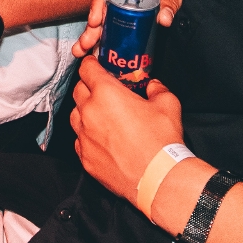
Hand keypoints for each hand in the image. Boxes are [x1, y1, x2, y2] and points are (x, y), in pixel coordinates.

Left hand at [70, 55, 185, 207]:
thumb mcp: (168, 104)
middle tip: (104, 91)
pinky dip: (87, 135)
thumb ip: (157, 89)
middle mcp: (89, 112)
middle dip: (89, 86)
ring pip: (75, 115)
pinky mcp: (84, 157)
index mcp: (106, 93)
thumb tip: (153, 86)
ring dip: (85, 111)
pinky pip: (79, 140)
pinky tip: (102, 139)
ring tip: (103, 116)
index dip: (91, 64)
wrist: (158, 178)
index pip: (87, 68)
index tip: (96, 65)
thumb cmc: (161, 141)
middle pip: (79, 90)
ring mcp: (84, 136)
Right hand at [72, 0, 196, 57]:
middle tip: (83, 45)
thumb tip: (163, 20)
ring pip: (106, 15)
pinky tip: (100, 51)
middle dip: (92, 27)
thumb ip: (171, 3)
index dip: (98, 3)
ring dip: (95, 34)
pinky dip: (108, 35)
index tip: (94, 23)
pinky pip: (115, 21)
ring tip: (82, 52)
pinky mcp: (129, 8)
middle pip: (102, 4)